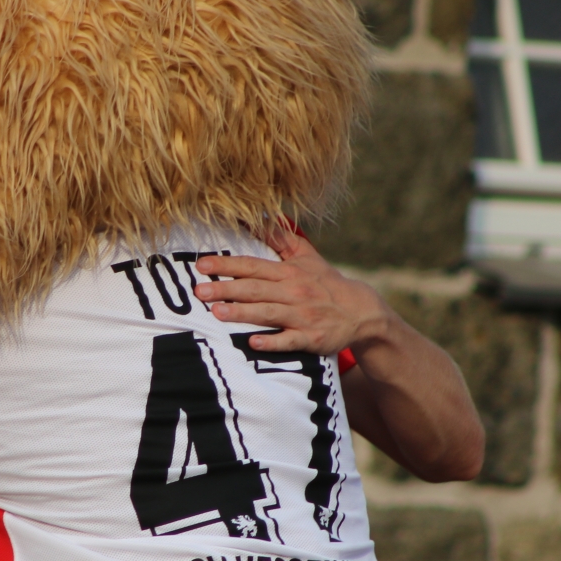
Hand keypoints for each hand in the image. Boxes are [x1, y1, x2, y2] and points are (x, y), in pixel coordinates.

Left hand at [194, 227, 385, 355]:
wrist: (361, 311)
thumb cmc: (326, 283)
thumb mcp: (307, 257)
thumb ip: (281, 239)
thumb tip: (259, 217)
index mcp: (289, 272)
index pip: (253, 266)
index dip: (226, 265)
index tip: (201, 265)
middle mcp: (294, 292)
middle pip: (255, 289)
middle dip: (226, 289)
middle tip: (200, 291)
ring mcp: (303, 316)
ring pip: (268, 313)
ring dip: (242, 313)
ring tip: (217, 313)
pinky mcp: (312, 338)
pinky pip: (290, 340)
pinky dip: (273, 342)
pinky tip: (253, 342)